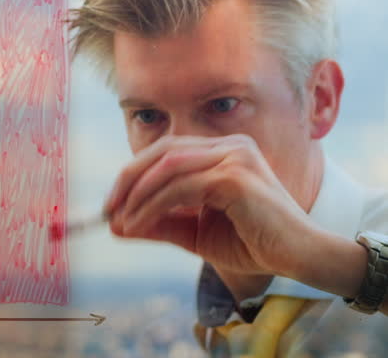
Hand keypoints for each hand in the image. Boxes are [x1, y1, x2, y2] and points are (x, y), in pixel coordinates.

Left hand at [105, 134, 316, 277]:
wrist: (298, 260)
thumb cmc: (251, 244)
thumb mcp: (194, 233)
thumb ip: (158, 224)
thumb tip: (115, 225)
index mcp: (222, 151)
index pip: (166, 151)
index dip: (133, 175)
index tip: (111, 204)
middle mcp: (230, 146)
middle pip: (162, 151)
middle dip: (128, 180)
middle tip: (107, 210)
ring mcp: (235, 157)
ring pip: (168, 168)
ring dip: (137, 196)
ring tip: (121, 222)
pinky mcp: (236, 177)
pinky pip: (181, 188)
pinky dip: (153, 206)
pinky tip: (138, 225)